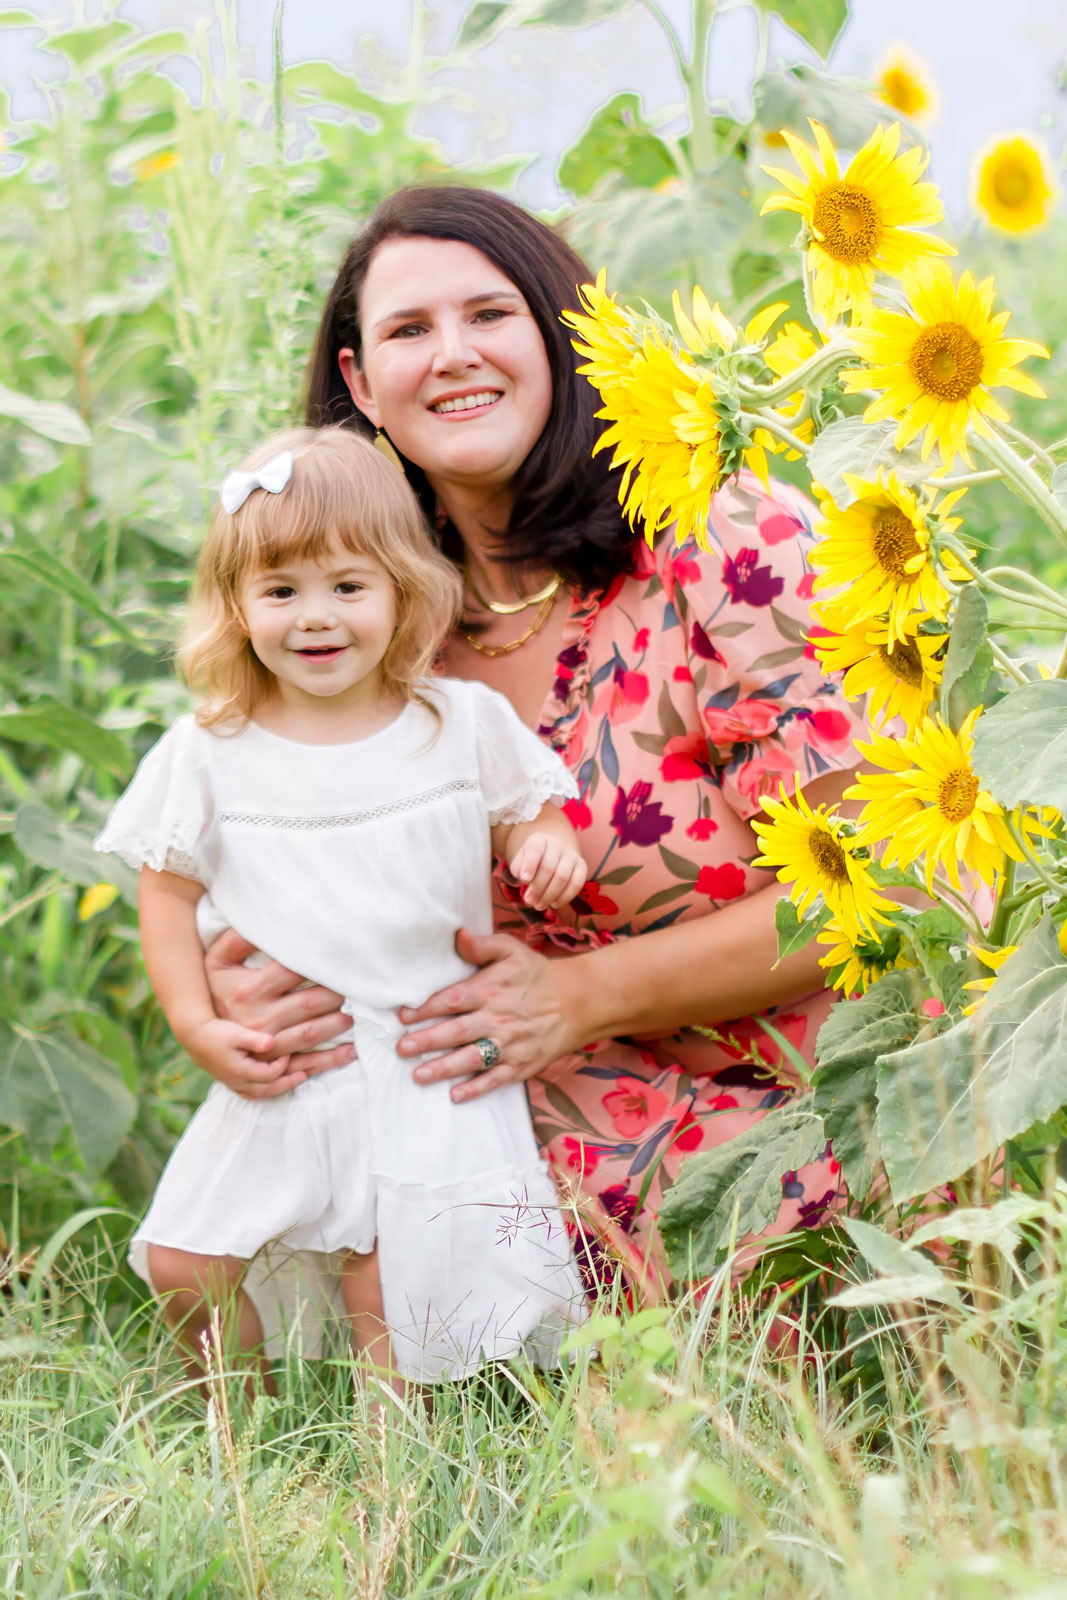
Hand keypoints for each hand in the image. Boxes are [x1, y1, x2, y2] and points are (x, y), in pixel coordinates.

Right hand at [180, 1016, 301, 1101]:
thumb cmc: (216, 1032)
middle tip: (305, 1076)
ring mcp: (233, 1084)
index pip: (270, 1075)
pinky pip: (250, 1094)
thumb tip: (272, 1043)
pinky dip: (263, 1092)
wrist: (194, 1036)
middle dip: (288, 1083)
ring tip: (293, 1082)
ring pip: (259, 1094)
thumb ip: (255, 1039)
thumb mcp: (236, 1033)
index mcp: (240, 1071)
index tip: (288, 1050)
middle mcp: (237, 1082)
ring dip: (277, 1089)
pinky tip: (272, 1086)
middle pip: (268, 1090)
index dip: (282, 1064)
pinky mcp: (229, 1081)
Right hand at [203, 928, 355, 1087]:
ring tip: (357, 1013)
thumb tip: (262, 921)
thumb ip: (237, 939)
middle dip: (337, 993)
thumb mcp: (217, 961)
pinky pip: (308, 1064)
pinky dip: (332, 1059)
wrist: (198, 1034)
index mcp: (249, 990)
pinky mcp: (274, 1065)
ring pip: (312, 1033)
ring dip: (339, 1023)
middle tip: (357, 984)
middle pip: (309, 1003)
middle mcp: (260, 1019)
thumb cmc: (215, 990)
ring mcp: (269, 1045)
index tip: (340, 957)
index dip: (318, 962)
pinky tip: (352, 1050)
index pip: (293, 972)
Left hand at [396, 928, 588, 1102]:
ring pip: (472, 1058)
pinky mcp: (521, 1064)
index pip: (451, 1000)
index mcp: (490, 990)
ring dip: (444, 1068)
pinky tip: (455, 1095)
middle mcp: (497, 1019)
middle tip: (402, 1048)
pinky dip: (476, 1088)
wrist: (578, 1002)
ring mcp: (509, 1045)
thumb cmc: (538, 975)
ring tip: (418, 1075)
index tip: (403, 1016)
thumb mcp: (512, 951)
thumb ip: (482, 945)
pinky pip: (495, 1079)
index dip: (425, 1009)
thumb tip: (457, 936)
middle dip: (427, 1041)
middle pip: (456, 1031)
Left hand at [508, 832, 586, 911]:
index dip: (530, 865)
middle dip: (537, 888)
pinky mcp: (582, 866)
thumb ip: (519, 870)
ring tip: (539, 905)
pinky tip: (554, 904)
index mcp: (539, 840)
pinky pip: (576, 884)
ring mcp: (571, 855)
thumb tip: (527, 881)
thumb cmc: (532, 863)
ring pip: (562, 877)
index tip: (524, 880)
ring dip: (549, 895)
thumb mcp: (521, 862)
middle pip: (548, 867)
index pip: (535, 849)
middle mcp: (557, 844)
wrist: (553, 855)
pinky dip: (565, 897)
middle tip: (529, 901)